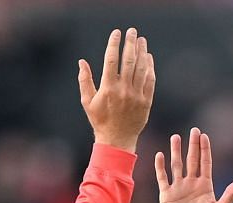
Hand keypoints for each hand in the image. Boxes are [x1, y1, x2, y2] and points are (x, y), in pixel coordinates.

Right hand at [79, 28, 154, 151]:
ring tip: (141, 40)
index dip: (114, 43)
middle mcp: (123, 90)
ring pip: (141, 68)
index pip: (111, 59)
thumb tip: (82, 62)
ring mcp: (136, 96)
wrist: (117, 140)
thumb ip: (84, 80)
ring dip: (142, 52)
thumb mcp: (87, 102)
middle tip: (132, 31)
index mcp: (108, 88)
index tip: (116, 33)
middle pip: (129, 60)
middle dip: (131, 43)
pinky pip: (150, 80)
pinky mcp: (146, 102)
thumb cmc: (100, 120)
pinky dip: (150, 67)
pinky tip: (148, 57)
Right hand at [156, 127, 232, 202]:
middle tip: (193, 130)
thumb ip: (229, 195)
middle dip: (192, 145)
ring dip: (176, 151)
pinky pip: (163, 178)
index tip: (204, 136)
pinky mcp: (166, 195)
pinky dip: (161, 167)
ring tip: (175, 137)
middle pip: (192, 160)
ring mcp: (179, 188)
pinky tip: (160, 155)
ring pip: (177, 165)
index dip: (205, 149)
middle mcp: (192, 184)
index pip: (205, 163)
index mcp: (205, 186)